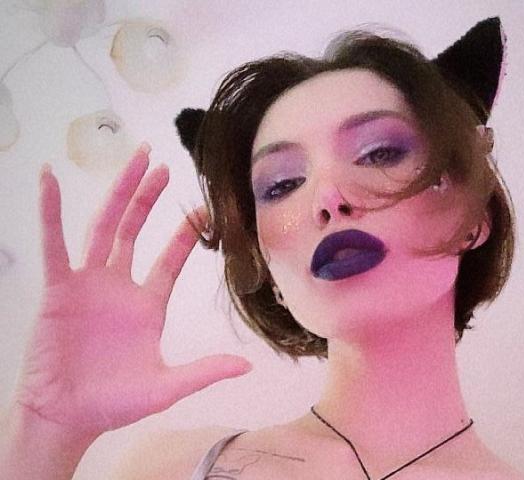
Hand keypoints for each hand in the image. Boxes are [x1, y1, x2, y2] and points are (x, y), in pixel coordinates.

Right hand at [14, 144, 251, 437]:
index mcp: (148, 305)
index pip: (171, 259)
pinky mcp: (59, 290)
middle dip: (148, 196)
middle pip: (135, 229)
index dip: (187, 234)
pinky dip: (51, 212)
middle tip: (163, 163)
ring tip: (133, 160)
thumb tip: (247, 367)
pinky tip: (50, 181)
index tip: (204, 208)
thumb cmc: (115, 403)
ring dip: (118, 193)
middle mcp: (120, 286)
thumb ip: (203, 372)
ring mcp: (89, 284)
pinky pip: (54, 244)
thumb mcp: (166, 387)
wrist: (67, 418)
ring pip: (104, 227)